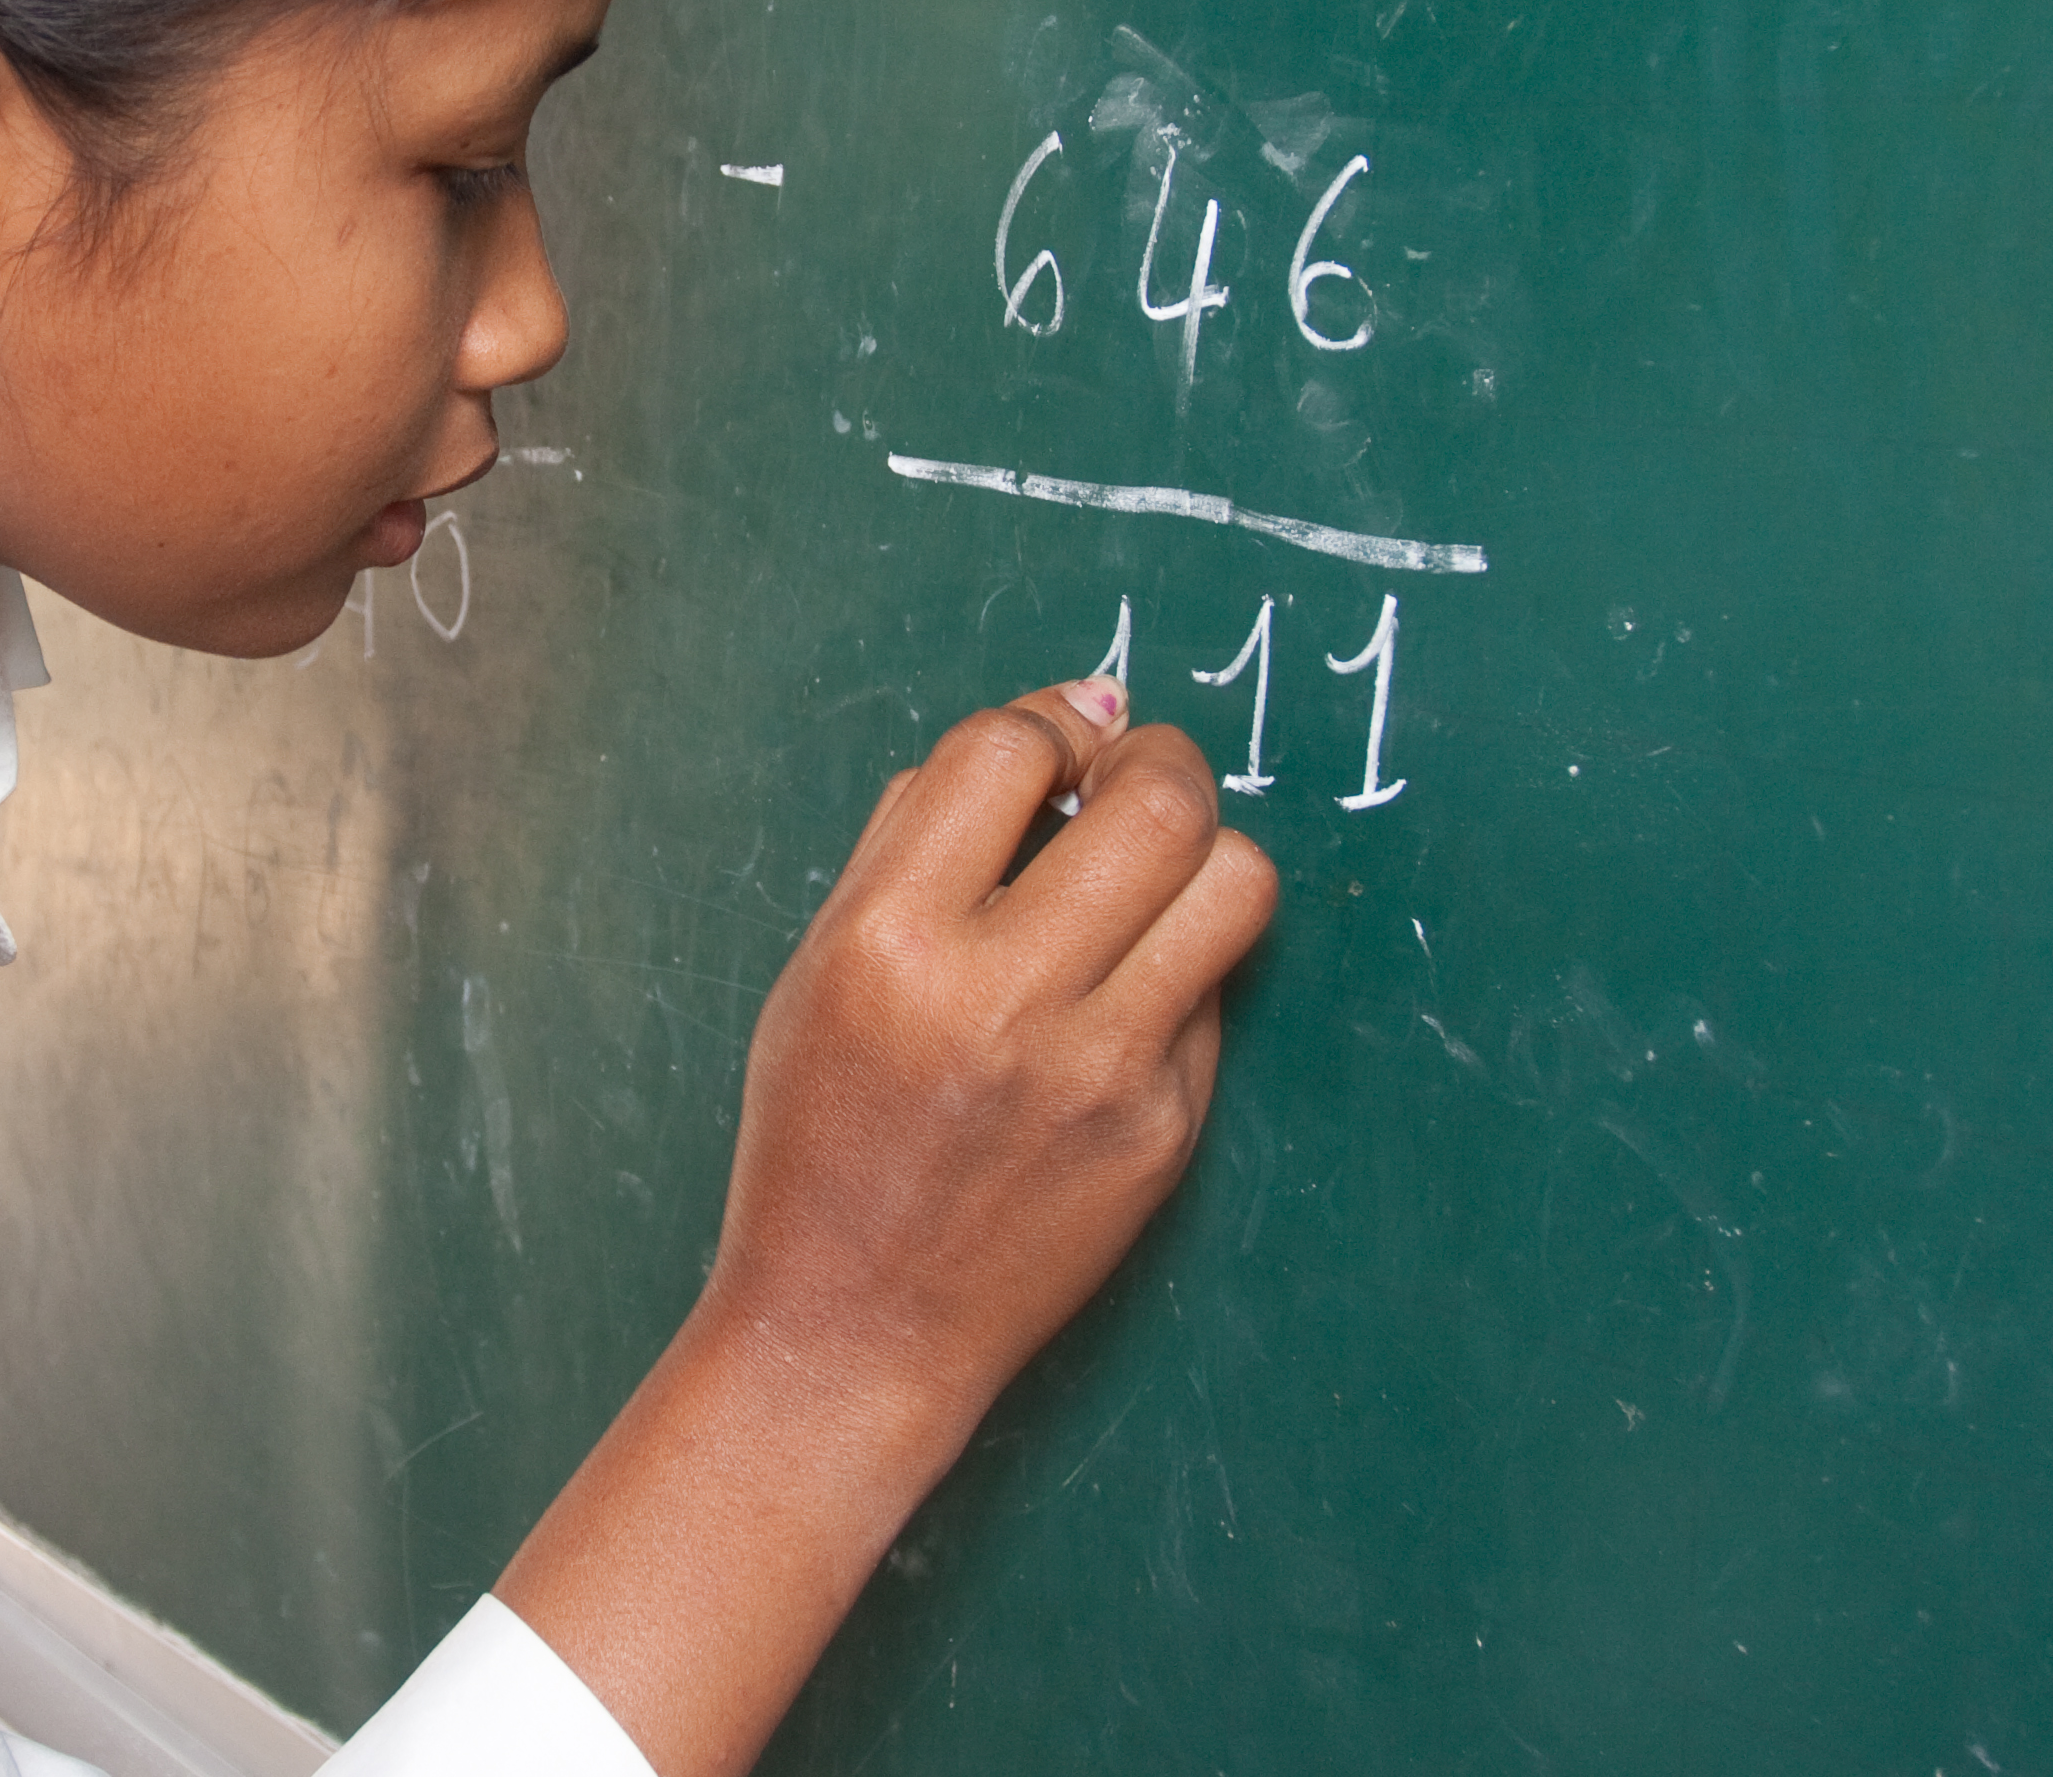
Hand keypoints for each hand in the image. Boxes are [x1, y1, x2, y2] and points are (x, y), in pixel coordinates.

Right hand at [494, 678, 1276, 1776]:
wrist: (855, 1327)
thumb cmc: (822, 1137)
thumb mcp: (817, 970)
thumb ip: (909, 845)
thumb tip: (1048, 733)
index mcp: (889, 941)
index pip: (1007, 751)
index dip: (1045, 724)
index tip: (1055, 748)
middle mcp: (1003, 996)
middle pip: (1155, 798)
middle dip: (1154, 759)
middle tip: (1132, 781)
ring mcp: (1100, 1068)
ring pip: (1235, 880)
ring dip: (1203, 849)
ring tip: (1159, 871)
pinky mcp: (1165, 1128)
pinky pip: (1213, 992)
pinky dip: (1180, 967)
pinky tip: (1125, 994)